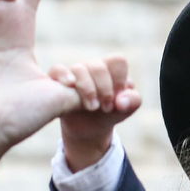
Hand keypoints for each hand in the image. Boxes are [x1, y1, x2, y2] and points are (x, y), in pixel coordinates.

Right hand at [50, 55, 142, 170]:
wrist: (90, 129)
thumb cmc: (110, 112)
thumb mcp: (126, 108)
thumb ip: (132, 101)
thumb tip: (121, 101)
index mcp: (111, 69)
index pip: (118, 61)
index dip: (120, 79)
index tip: (119, 97)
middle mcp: (92, 67)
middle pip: (98, 66)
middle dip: (105, 89)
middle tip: (107, 109)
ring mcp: (74, 73)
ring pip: (79, 69)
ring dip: (87, 89)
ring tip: (92, 108)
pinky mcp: (58, 82)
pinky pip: (57, 70)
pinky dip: (64, 76)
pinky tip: (70, 86)